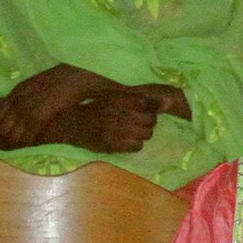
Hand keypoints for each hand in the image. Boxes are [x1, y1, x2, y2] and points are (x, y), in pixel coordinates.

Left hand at [0, 65, 101, 150]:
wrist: (73, 78)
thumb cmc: (57, 81)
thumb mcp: (33, 85)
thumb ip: (21, 98)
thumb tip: (13, 110)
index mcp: (14, 93)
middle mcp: (16, 102)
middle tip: (2, 150)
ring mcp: (25, 110)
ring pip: (9, 135)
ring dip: (11, 146)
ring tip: (14, 152)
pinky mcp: (37, 118)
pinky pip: (25, 138)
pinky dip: (24, 145)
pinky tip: (28, 148)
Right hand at [40, 83, 186, 155]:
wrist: (73, 124)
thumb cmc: (97, 107)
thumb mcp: (116, 96)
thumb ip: (142, 98)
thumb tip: (169, 101)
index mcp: (121, 99)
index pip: (149, 104)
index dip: (150, 109)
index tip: (144, 111)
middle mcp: (121, 114)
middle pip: (151, 120)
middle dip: (147, 121)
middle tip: (136, 121)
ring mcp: (118, 131)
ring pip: (147, 134)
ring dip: (142, 133)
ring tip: (131, 130)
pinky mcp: (114, 145)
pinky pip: (138, 146)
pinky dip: (134, 144)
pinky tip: (126, 139)